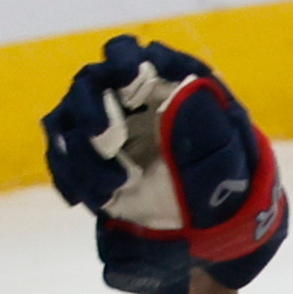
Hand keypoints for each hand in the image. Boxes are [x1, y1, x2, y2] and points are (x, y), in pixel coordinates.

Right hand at [42, 34, 289, 293]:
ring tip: (110, 193)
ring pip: (68, 123)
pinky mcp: (87, 163)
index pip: (132, 54)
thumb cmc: (227, 192)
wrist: (209, 239)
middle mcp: (127, 102)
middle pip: (89, 84)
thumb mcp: (229, 163)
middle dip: (91, 110)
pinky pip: (62, 159)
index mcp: (164, 87)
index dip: (124, 61)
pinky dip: (68, 177)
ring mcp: (103, 131)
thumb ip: (209, 129)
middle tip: (106, 139)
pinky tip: (86, 201)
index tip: (130, 82)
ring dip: (81, 156)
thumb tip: (186, 91)